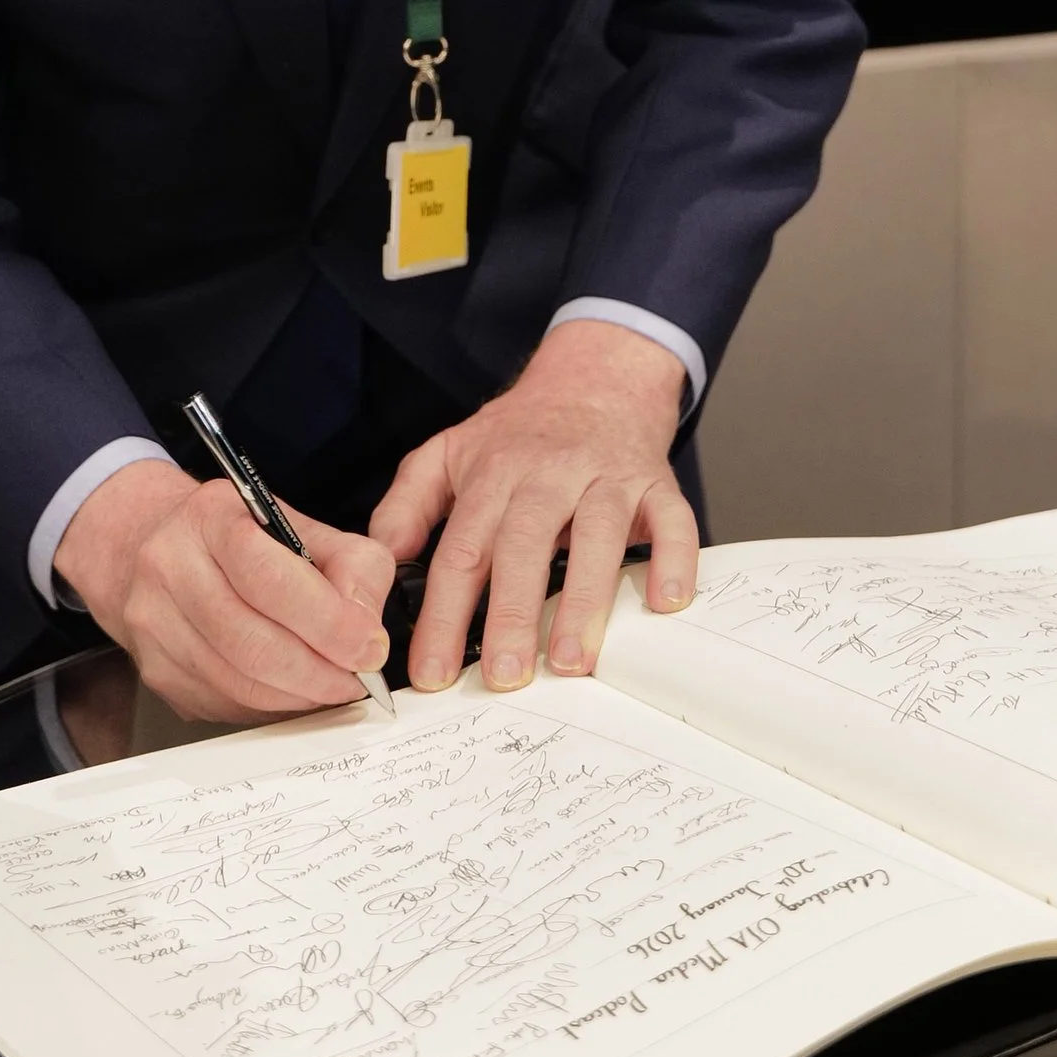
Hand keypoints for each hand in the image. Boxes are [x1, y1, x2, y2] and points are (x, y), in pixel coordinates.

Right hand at [56, 458, 394, 724]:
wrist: (162, 546)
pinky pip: (221, 703)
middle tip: (357, 680)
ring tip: (330, 687)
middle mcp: (169, 564)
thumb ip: (354, 569)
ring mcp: (153, 620)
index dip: (328, 623)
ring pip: (236, 682)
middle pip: (250, 641)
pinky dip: (268, 707)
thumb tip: (366, 631)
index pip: (270, 578)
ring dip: (297, 696)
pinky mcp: (155, 669)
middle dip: (318, 672)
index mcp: (211, 517)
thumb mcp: (308, 529)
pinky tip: (291, 691)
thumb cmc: (243, 540)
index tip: (368, 648)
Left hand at [373, 321, 699, 694]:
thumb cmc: (518, 433)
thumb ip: (406, 506)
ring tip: (572, 661)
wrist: (594, 379)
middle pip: (525, 546)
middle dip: (512, 615)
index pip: (462, 551)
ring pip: (596, 537)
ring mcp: (606, 478)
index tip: (433, 672)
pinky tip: (665, 603)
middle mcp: (548, 475)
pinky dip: (674, 560)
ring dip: (585, 600)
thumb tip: (382, 561)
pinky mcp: (656, 483)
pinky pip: (673, 520)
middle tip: (505, 678)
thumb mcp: (447, 454)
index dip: (444, 616)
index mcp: (492, 475)